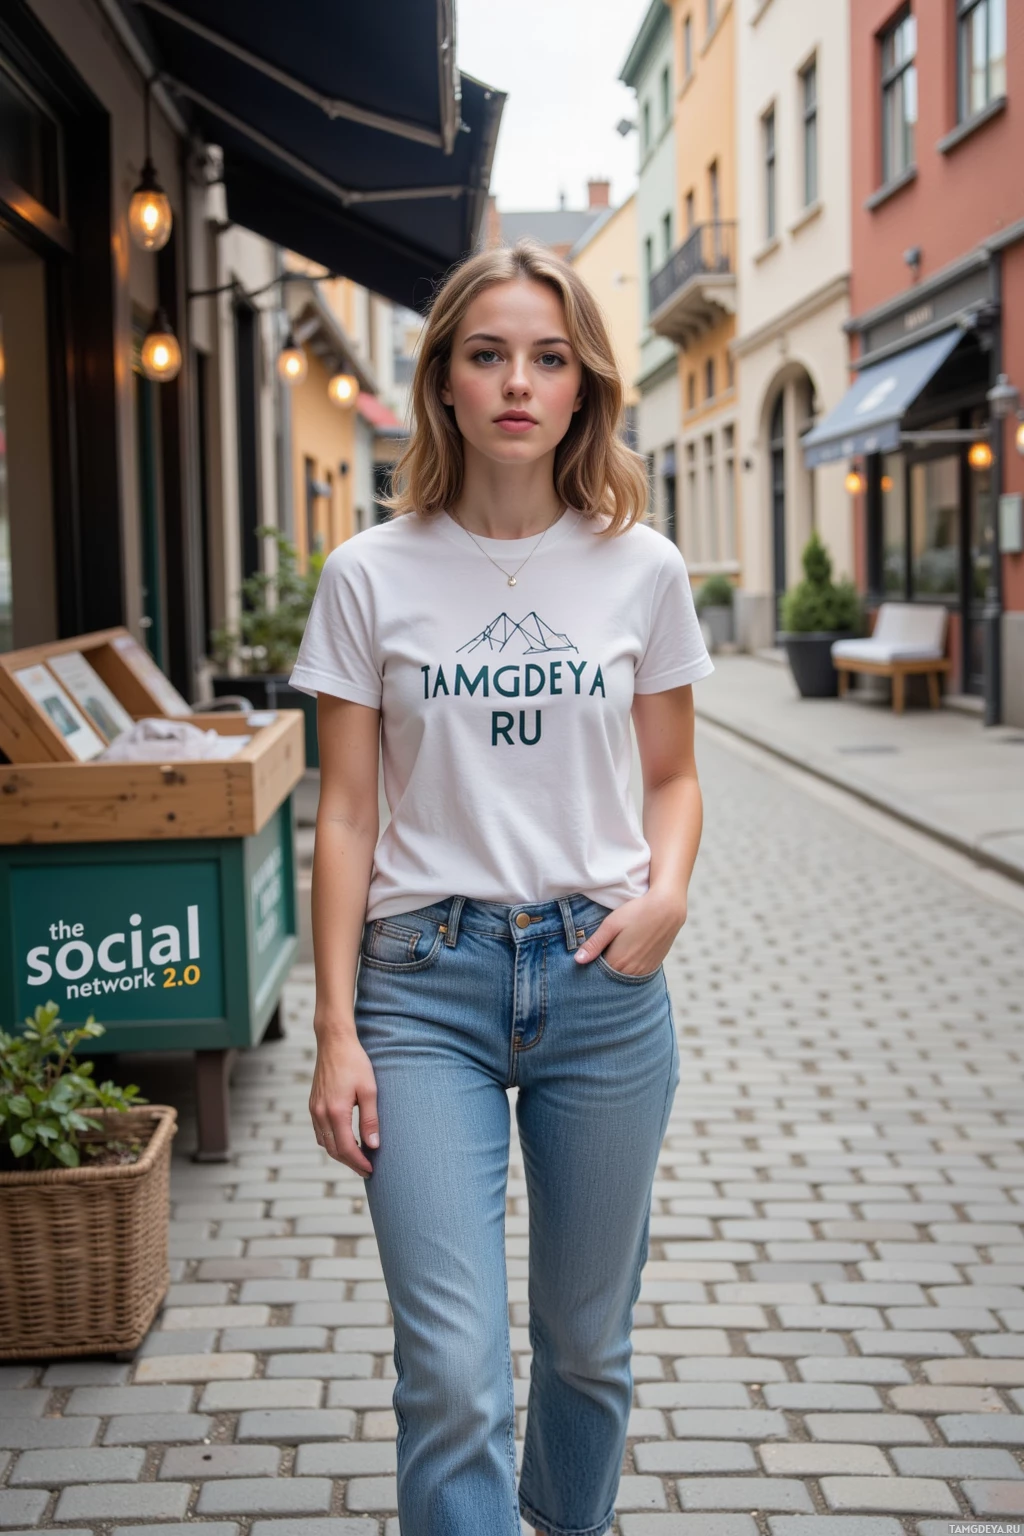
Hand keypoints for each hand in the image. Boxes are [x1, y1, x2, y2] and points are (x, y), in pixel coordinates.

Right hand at [309, 1032, 379, 1177]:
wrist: (334, 1042)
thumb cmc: (355, 1063)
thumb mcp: (369, 1090)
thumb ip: (370, 1120)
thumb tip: (373, 1146)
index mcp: (335, 1111)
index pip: (346, 1148)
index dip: (359, 1162)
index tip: (371, 1170)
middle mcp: (320, 1113)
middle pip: (333, 1150)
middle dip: (350, 1163)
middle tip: (366, 1170)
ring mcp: (314, 1109)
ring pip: (324, 1143)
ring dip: (340, 1154)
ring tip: (357, 1158)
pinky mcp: (313, 1104)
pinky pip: (319, 1132)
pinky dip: (331, 1142)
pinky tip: (343, 1140)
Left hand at [573, 889, 685, 975]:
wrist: (668, 908)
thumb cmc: (637, 912)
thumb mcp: (611, 924)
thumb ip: (594, 944)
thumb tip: (578, 961)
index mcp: (618, 962)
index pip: (597, 974)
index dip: (591, 966)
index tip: (588, 956)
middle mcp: (632, 971)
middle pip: (610, 977)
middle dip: (602, 969)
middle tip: (600, 952)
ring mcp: (644, 970)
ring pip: (623, 976)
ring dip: (617, 969)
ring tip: (615, 950)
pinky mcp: (654, 966)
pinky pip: (636, 973)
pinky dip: (629, 968)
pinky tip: (628, 953)